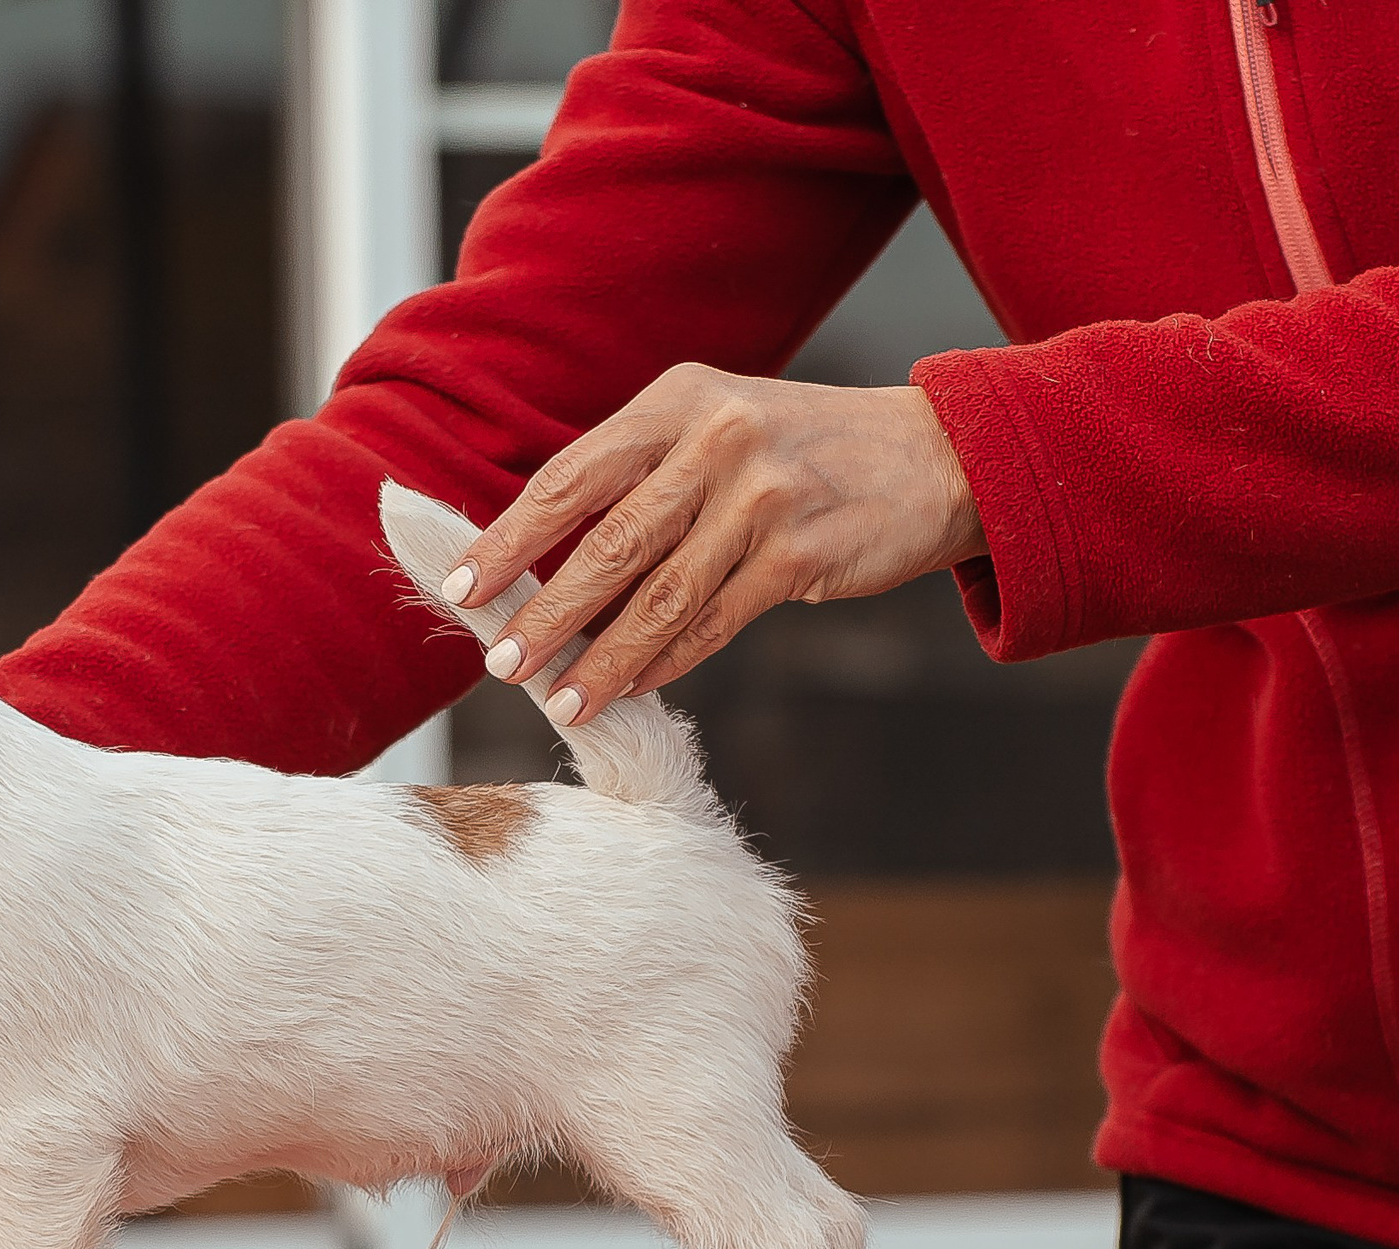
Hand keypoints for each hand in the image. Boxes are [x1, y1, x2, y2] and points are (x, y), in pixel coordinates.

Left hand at [446, 365, 985, 724]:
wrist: (938, 455)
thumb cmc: (802, 452)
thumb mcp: (717, 426)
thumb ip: (639, 476)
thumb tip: (540, 558)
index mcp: (677, 399)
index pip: (570, 477)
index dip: (509, 539)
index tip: (461, 587)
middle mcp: (716, 438)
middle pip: (606, 542)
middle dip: (544, 613)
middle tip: (500, 663)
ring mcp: (761, 497)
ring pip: (657, 596)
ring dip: (600, 658)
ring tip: (558, 699)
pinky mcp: (801, 555)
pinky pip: (713, 623)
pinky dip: (664, 663)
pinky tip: (629, 689)